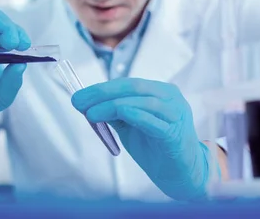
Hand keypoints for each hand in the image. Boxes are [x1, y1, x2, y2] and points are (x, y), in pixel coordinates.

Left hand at [71, 78, 214, 200]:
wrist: (181, 175)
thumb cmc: (155, 147)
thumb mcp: (129, 125)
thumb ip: (113, 113)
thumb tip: (86, 104)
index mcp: (160, 92)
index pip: (127, 83)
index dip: (101, 88)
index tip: (78, 97)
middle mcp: (170, 98)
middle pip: (133, 87)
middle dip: (102, 93)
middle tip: (79, 102)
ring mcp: (176, 114)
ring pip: (142, 101)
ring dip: (112, 105)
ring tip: (91, 114)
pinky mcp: (176, 134)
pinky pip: (154, 121)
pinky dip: (134, 114)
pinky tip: (116, 114)